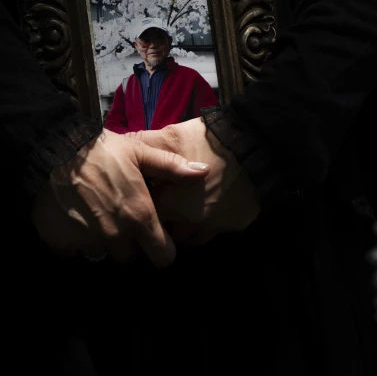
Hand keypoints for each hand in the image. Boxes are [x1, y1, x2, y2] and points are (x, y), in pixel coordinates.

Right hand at [31, 130, 209, 266]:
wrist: (55, 150)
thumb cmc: (104, 151)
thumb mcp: (141, 153)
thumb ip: (172, 168)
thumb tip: (203, 173)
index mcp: (140, 218)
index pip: (163, 257)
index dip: (162, 249)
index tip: (155, 237)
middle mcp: (116, 236)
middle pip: (130, 257)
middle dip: (129, 244)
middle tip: (120, 219)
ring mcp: (87, 241)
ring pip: (102, 253)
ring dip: (102, 241)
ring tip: (97, 215)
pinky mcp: (61, 242)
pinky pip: (73, 250)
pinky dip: (74, 239)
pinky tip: (74, 218)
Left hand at [130, 118, 260, 245]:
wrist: (256, 146)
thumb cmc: (208, 142)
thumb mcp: (171, 136)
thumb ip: (144, 146)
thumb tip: (120, 146)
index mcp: (168, 204)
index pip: (143, 222)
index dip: (142, 211)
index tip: (143, 203)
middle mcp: (188, 223)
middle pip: (167, 235)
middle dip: (165, 224)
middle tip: (167, 207)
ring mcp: (213, 228)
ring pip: (192, 239)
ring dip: (187, 228)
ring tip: (188, 211)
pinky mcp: (235, 226)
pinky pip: (218, 231)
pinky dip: (212, 224)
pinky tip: (214, 207)